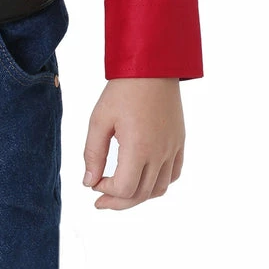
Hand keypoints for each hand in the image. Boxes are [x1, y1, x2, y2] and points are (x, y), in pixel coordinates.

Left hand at [82, 78, 184, 210]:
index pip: (124, 189)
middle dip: (117, 202)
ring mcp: (172, 148)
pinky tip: (142, 180)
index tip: (94, 182)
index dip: (106, 192)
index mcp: (139, 147)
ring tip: (120, 194)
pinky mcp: (179, 143)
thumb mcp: (99, 121)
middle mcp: (159, 152)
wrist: (153, 66)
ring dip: (137, 197)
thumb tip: (89, 182)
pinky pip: (173, 175)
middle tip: (100, 201)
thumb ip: (92, 155)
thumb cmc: (123, 90)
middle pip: (140, 194)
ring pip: (158, 190)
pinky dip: (157, 185)